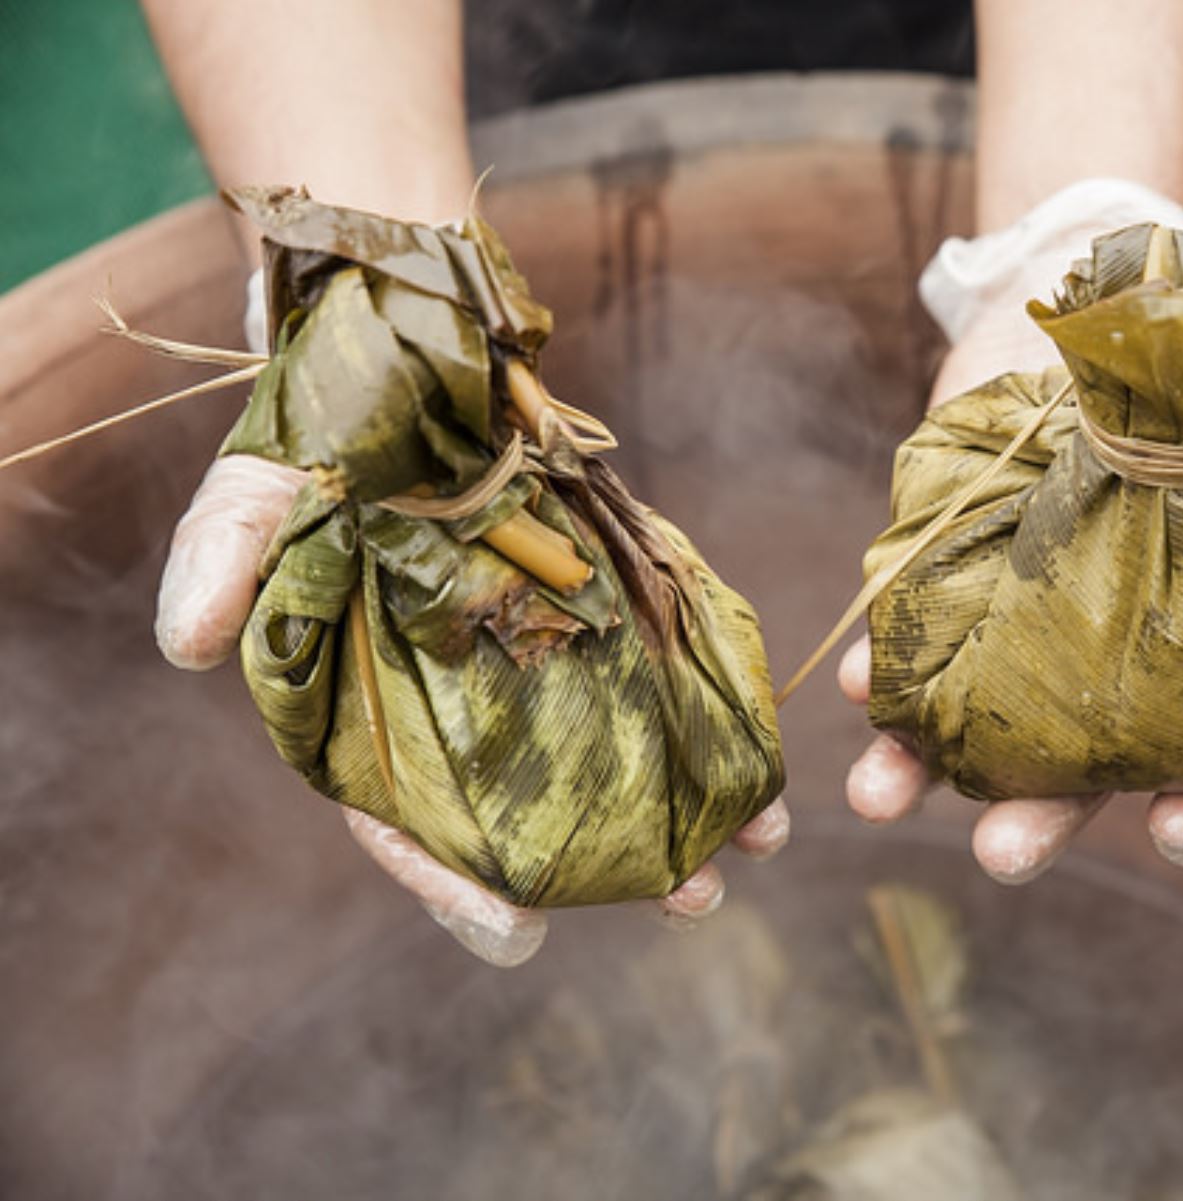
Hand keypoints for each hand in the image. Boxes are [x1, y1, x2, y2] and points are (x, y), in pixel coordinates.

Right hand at [157, 380, 787, 965]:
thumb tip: (187, 644)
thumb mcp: (260, 487)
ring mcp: (543, 660)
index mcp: (375, 714)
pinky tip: (766, 754)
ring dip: (689, 809)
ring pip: (614, 761)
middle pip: (536, 815)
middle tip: (694, 899)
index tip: (519, 930)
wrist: (417, 356)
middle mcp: (467, 706)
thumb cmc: (327, 437)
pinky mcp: (605, 607)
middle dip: (614, 867)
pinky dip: (714, 717)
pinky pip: (664, 680)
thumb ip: (226, 555)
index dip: (453, 883)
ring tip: (757, 848)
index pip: (407, 824)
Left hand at [837, 218, 1182, 884]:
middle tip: (1004, 858)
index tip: (1179, 834)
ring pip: (971, 726)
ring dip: (924, 772)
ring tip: (884, 801)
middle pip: (1070, 771)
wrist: (1091, 294)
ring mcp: (1015, 620)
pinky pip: (909, 636)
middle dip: (1038, 821)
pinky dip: (882, 665)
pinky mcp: (946, 570)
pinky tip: (861, 686)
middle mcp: (1096, 657)